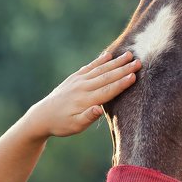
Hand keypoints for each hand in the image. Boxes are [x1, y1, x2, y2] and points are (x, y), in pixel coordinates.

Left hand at [25, 51, 140, 137]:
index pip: (107, 90)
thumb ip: (87, 117)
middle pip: (107, 76)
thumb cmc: (61, 125)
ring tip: (129, 54)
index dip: (122, 83)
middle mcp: (83, 87)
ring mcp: (78, 81)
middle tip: (139, 62)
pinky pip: (89, 67)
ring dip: (115, 62)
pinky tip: (108, 55)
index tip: (134, 76)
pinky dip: (99, 61)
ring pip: (100, 69)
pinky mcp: (74, 78)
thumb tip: (99, 109)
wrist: (42, 116)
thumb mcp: (74, 126)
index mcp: (86, 100)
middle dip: (124, 69)